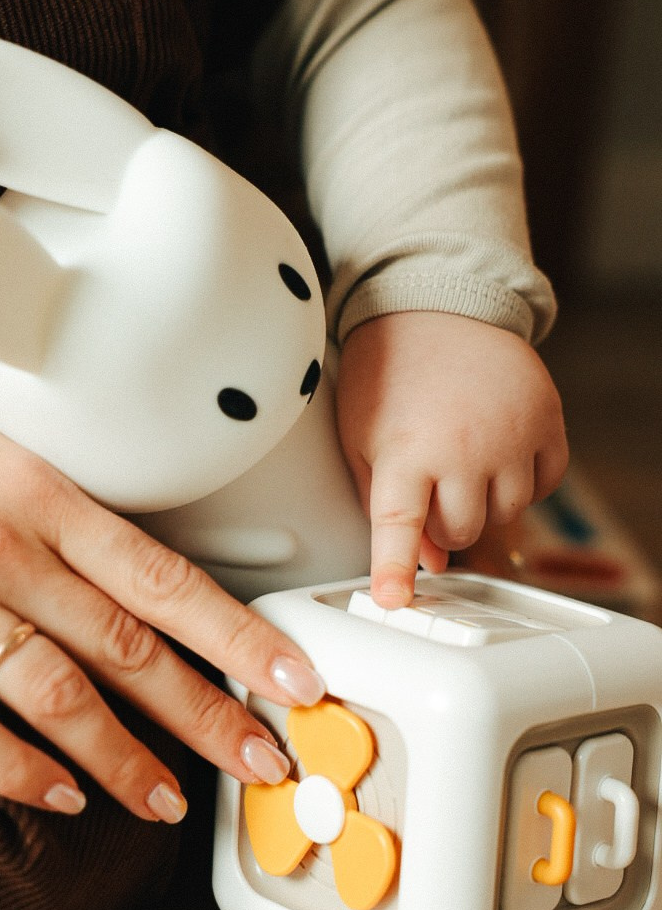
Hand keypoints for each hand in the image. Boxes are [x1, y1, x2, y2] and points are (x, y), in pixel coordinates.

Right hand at [0, 264, 326, 822]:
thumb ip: (44, 510)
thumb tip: (116, 573)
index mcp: (32, 487)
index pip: (164, 574)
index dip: (238, 637)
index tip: (291, 678)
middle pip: (129, 645)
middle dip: (208, 714)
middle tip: (260, 762)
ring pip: (56, 694)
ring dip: (122, 757)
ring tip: (165, 801)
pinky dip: (12, 768)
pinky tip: (53, 796)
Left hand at [336, 310, 567, 606]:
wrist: (435, 307)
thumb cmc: (388, 374)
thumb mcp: (361, 437)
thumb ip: (383, 503)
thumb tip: (427, 561)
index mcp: (404, 451)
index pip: (399, 526)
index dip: (395, 568)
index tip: (395, 601)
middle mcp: (462, 448)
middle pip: (463, 532)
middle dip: (445, 522)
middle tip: (430, 484)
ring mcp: (511, 435)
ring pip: (507, 515)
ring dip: (484, 503)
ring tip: (461, 461)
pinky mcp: (547, 421)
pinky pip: (545, 484)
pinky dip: (524, 480)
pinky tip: (497, 452)